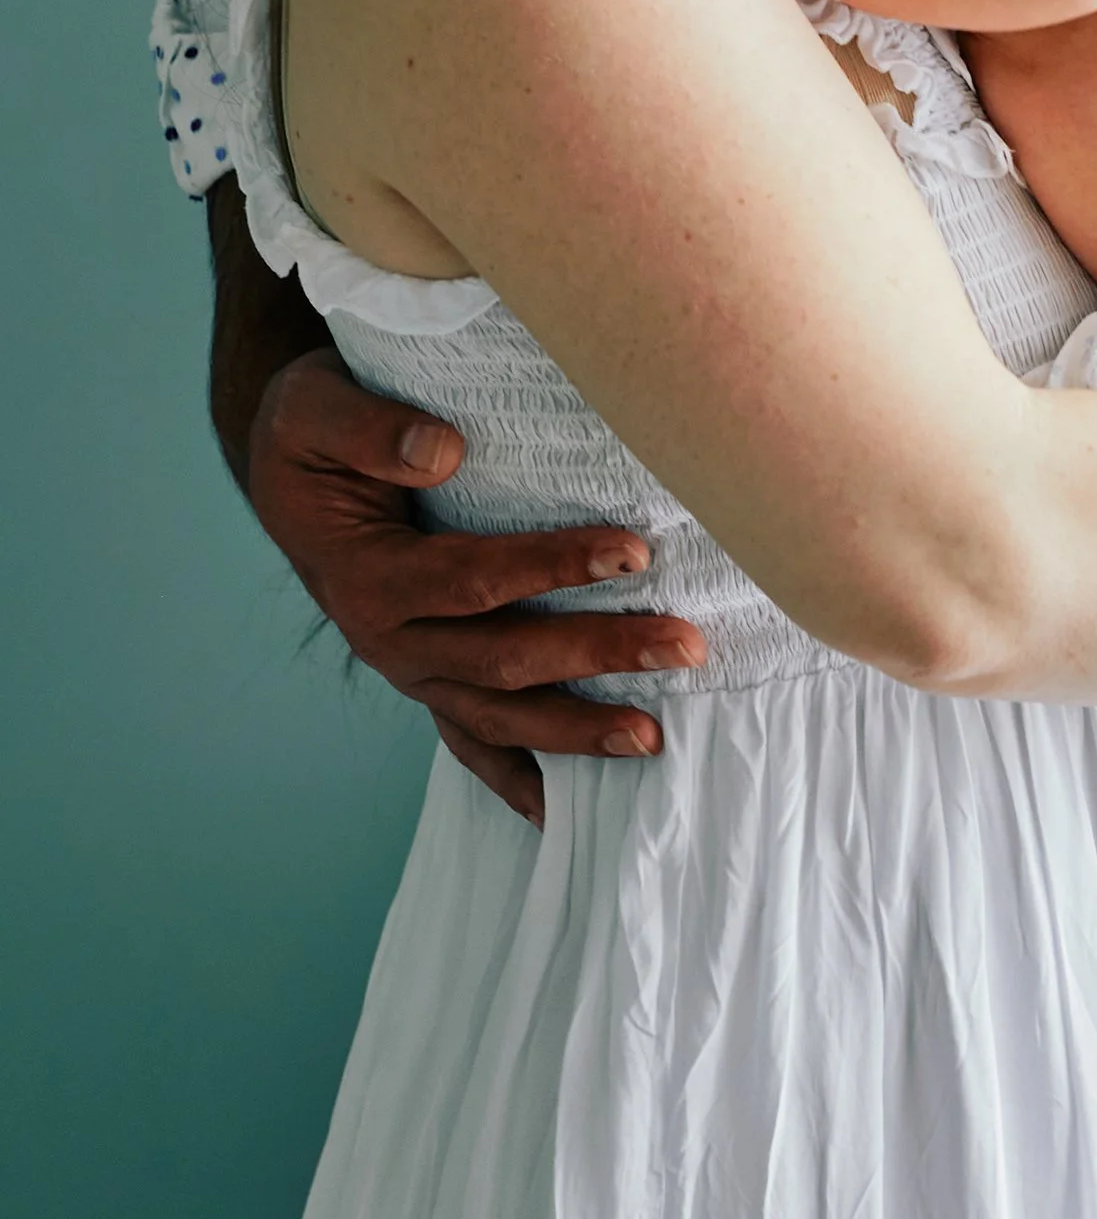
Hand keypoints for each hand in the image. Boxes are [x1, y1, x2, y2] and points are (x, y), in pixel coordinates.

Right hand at [246, 347, 705, 824]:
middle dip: (598, 655)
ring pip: (498, 715)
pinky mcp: (428, 678)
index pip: (474, 580)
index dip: (552, 567)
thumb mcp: (314, 409)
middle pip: (503, 659)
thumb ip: (370, 428)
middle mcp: (389, 641)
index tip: (633, 551)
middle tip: (685, 645)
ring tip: (654, 737)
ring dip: (577, 729)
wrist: (290, 470)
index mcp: (367, 579)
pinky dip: (517, 777)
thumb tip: (442, 451)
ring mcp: (410, 670)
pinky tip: (565, 809)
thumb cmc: (312, 434)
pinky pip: (472, 741)